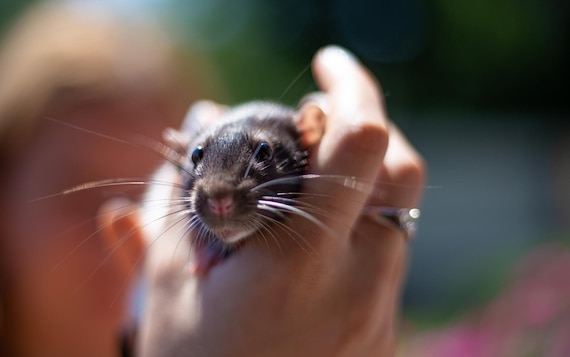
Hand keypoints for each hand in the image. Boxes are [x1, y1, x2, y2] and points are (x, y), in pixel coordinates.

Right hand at [106, 45, 424, 356]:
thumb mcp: (166, 290)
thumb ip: (174, 208)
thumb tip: (183, 144)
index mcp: (300, 261)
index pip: (362, 143)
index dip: (352, 85)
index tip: (325, 64)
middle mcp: (359, 282)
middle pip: (403, 167)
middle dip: (370, 123)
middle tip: (322, 118)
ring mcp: (379, 310)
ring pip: (401, 212)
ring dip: (365, 177)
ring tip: (313, 177)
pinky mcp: (383, 331)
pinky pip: (390, 255)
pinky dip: (361, 224)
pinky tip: (317, 237)